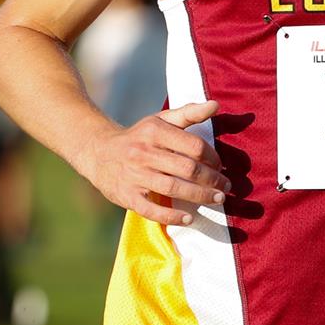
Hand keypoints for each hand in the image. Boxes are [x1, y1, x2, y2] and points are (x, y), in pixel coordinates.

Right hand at [81, 100, 229, 227]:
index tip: (220, 165)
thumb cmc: (139, 137)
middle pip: (187, 169)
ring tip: (217, 200)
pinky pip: (151, 210)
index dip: (212, 157)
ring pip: (173, 189)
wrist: (98, 152)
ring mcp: (134, 175)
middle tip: (226, 187)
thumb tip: (216, 105)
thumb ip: (189, 113)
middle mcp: (143, 152)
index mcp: (154, 131)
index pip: (193, 146)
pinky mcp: (126, 196)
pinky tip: (188, 219)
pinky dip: (171, 216)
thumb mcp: (160, 121)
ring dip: (199, 196)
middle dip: (212, 180)